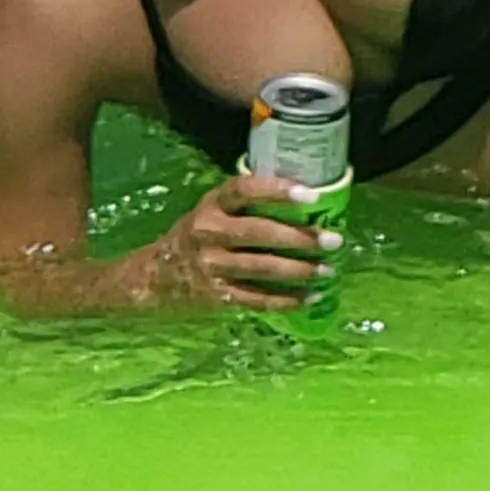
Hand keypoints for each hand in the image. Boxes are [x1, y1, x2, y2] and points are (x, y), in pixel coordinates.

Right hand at [144, 173, 340, 311]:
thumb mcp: (215, 209)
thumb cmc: (201, 233)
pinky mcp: (216, 295)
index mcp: (213, 204)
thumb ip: (250, 204)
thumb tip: (310, 200)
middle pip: (260, 233)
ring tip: (328, 271)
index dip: (278, 190)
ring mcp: (211, 265)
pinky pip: (256, 299)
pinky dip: (286, 300)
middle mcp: (209, 232)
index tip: (311, 195)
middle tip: (333, 241)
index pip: (245, 190)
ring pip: (262, 268)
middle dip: (301, 238)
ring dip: (300, 271)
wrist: (156, 275)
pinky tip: (310, 297)